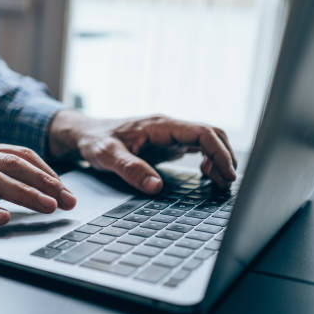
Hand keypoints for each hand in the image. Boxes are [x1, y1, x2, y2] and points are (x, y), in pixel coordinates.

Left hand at [49, 111, 237, 193]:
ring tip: (220, 182)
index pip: (202, 132)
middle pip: (211, 134)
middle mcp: (169, 127)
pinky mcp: (168, 143)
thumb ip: (130, 169)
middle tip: (227, 182)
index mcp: (159, 125)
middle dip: (225, 156)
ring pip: (207, 140)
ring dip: (219, 158)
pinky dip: (209, 160)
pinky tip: (207, 175)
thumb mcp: (107, 156)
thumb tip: (156, 187)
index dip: (219, 152)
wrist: (85, 133)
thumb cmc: (94, 141)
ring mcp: (170, 134)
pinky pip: (197, 147)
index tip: (228, 174)